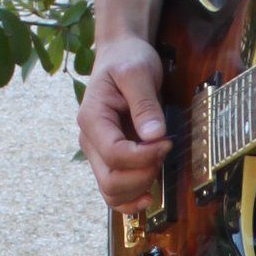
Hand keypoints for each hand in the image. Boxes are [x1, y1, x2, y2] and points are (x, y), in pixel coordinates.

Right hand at [79, 33, 168, 205]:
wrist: (121, 56)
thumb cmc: (127, 60)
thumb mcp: (139, 73)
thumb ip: (145, 103)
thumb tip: (154, 135)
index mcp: (92, 119)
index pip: (114, 154)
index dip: (143, 157)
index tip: (166, 142)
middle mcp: (90, 140)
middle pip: (110, 180)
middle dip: (143, 175)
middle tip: (163, 152)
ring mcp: (98, 152)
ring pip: (111, 192)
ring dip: (139, 188)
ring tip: (159, 165)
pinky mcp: (110, 158)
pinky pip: (114, 191)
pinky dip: (130, 200)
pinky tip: (149, 196)